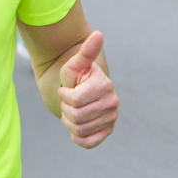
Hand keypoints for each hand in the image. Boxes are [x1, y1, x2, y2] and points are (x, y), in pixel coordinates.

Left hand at [57, 31, 118, 148]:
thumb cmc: (73, 76)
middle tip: (69, 102)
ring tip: (72, 111)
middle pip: (76, 116)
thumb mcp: (75, 64)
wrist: (77, 91)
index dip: (64, 97)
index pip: (75, 101)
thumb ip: (86, 51)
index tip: (66, 90)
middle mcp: (112, 102)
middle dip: (65, 110)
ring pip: (79, 130)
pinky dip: (77, 137)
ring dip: (69, 122)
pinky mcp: (107, 131)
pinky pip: (88, 143)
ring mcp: (111, 118)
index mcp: (105, 85)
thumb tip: (98, 34)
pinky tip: (76, 127)